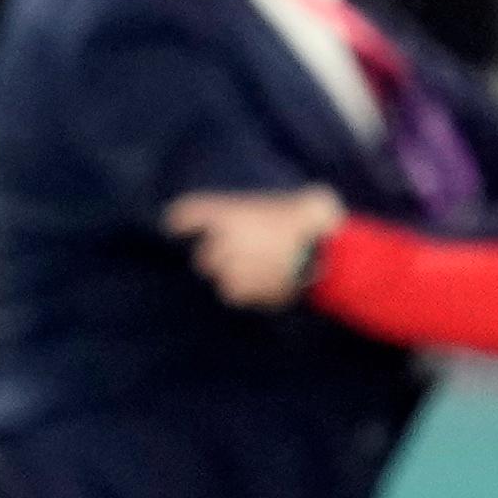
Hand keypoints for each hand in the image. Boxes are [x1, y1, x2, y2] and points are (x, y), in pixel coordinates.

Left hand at [168, 186, 344, 307]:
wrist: (324, 259)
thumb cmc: (315, 223)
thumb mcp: (310, 201)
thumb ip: (299, 204)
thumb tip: (316, 204)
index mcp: (229, 214)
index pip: (190, 213)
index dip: (181, 219)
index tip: (172, 224)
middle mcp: (221, 243)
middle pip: (204, 257)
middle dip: (216, 259)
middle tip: (237, 256)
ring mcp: (229, 271)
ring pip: (220, 279)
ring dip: (232, 277)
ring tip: (254, 275)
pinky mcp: (243, 294)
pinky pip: (236, 296)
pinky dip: (247, 294)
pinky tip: (263, 289)